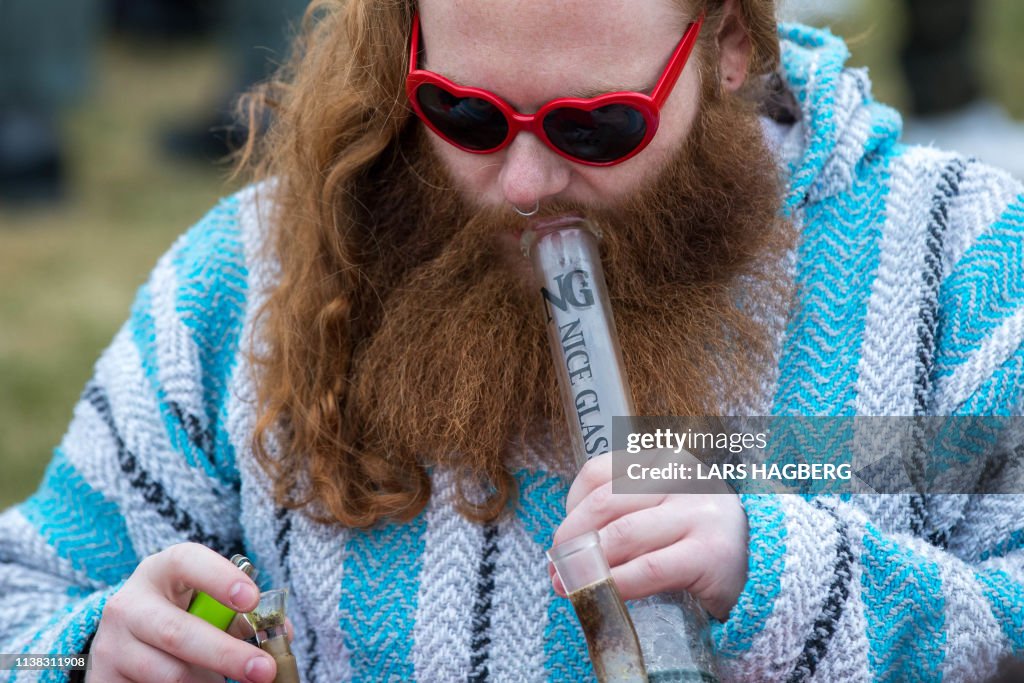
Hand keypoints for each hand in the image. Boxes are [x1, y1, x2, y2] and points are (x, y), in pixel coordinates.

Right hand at [87, 543, 275, 682]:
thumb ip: (239, 615)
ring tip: (223, 681)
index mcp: (160, 571)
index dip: (220, 578)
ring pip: (169, 673)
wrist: (125, 641)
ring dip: (207, 682)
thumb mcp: (204, 604)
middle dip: (226, 654)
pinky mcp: (104, 679)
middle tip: (263, 670)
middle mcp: (128, 604)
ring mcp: (111, 645)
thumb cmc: (181, 614)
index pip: (187, 561)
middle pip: (179, 632)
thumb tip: (280, 633)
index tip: (251, 599)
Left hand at [551, 451, 748, 620]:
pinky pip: (647, 569)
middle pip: (604, 502)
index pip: (598, 471)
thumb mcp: (660, 510)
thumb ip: (621, 512)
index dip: (571, 507)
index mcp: (662, 461)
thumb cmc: (695, 539)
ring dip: (586, 565)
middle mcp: (681, 477)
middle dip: (571, 540)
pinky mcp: (709, 553)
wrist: (759, 568)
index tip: (561, 538)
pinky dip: (616, 584)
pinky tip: (602, 596)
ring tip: (570, 586)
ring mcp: (699, 512)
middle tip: (557, 569)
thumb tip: (565, 544)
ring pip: (621, 534)